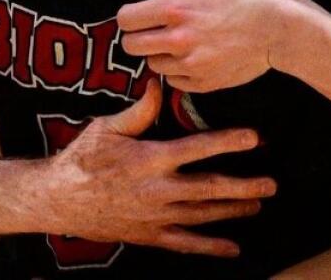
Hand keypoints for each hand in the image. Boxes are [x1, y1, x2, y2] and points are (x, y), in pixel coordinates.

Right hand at [42, 79, 275, 255]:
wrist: (59, 200)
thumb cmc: (82, 157)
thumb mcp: (107, 127)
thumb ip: (139, 109)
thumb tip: (160, 82)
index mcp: (151, 159)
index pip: (198, 148)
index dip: (228, 142)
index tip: (254, 138)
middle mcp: (158, 190)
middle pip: (210, 187)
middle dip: (243, 185)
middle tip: (271, 183)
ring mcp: (156, 216)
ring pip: (203, 215)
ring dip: (233, 210)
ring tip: (258, 204)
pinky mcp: (150, 236)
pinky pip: (185, 244)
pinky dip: (210, 247)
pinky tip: (233, 248)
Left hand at [118, 0, 290, 92]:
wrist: (282, 28)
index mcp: (176, 7)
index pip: (125, 19)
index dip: (130, 14)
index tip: (142, 12)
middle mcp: (178, 39)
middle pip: (130, 46)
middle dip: (138, 35)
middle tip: (154, 28)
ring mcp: (190, 65)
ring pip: (151, 65)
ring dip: (158, 53)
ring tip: (178, 40)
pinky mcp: (202, 83)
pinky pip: (173, 81)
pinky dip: (177, 70)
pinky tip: (193, 55)